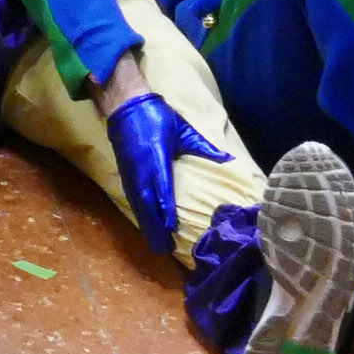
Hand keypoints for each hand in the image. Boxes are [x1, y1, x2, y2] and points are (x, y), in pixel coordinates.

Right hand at [103, 88, 233, 252]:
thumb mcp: (182, 129)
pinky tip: (146, 225)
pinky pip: (133, 198)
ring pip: (138, 204)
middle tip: (163, 249)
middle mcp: (141, 169)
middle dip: (155, 227)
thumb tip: (228, 160)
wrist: (125, 104)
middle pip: (147, 204)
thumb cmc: (157, 116)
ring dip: (147, 225)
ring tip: (156, 244)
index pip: (162, 189)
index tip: (172, 229)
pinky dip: (140, 214)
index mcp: (156, 157)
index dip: (166, 211)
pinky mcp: (125, 173)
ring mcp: (131, 172)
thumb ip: (204, 147)